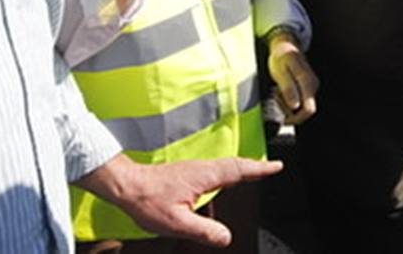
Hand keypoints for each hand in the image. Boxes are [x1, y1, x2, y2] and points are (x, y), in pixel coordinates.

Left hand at [77, 153, 281, 247]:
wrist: (126, 186)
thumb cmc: (147, 200)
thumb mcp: (177, 223)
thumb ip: (204, 231)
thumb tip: (226, 237)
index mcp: (204, 176)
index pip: (238, 170)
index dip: (258, 169)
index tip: (276, 167)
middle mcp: (202, 169)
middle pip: (235, 164)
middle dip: (255, 166)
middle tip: (272, 168)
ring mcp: (194, 169)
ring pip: (225, 166)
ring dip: (242, 168)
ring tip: (255, 173)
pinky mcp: (187, 173)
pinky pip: (215, 170)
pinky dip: (227, 172)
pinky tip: (224, 183)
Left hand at [266, 31, 318, 124]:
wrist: (285, 44)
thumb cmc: (281, 56)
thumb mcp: (280, 72)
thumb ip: (288, 88)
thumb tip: (295, 106)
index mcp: (307, 82)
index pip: (308, 109)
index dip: (294, 117)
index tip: (280, 115)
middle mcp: (312, 85)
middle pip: (306, 111)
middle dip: (289, 113)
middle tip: (275, 103)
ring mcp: (311, 86)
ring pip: (302, 107)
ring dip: (288, 107)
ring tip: (276, 95)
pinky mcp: (307, 87)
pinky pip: (300, 101)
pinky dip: (289, 102)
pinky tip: (280, 93)